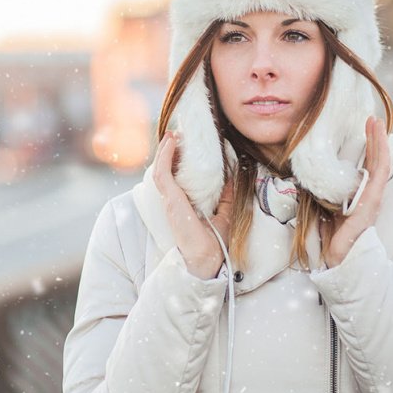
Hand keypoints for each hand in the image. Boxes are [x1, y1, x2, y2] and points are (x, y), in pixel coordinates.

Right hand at [152, 131, 232, 279]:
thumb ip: (225, 196)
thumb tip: (232, 177)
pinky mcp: (170, 199)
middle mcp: (173, 199)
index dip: (177, 159)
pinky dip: (165, 156)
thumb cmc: (213, 242)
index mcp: (183, 203)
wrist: (207, 259)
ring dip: (165, 149)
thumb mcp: (224, 213)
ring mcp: (170, 199)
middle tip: (177, 134)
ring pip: (160, 168)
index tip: (184, 144)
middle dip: (170, 150)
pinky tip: (171, 143)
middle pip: (166, 169)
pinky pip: (162, 173)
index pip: (175, 176)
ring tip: (172, 134)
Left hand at [323, 116, 389, 267]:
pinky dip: (383, 153)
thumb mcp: (321, 206)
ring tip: (376, 121)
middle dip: (372, 138)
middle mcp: (367, 192)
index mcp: (357, 192)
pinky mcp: (373, 198)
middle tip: (371, 118)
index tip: (361, 128)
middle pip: (372, 159)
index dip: (364, 146)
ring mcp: (372, 195)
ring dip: (379, 140)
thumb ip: (319, 192)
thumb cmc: (331, 236)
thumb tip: (302, 178)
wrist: (339, 256)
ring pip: (379, 161)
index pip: (363, 164)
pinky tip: (384, 139)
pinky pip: (380, 172)